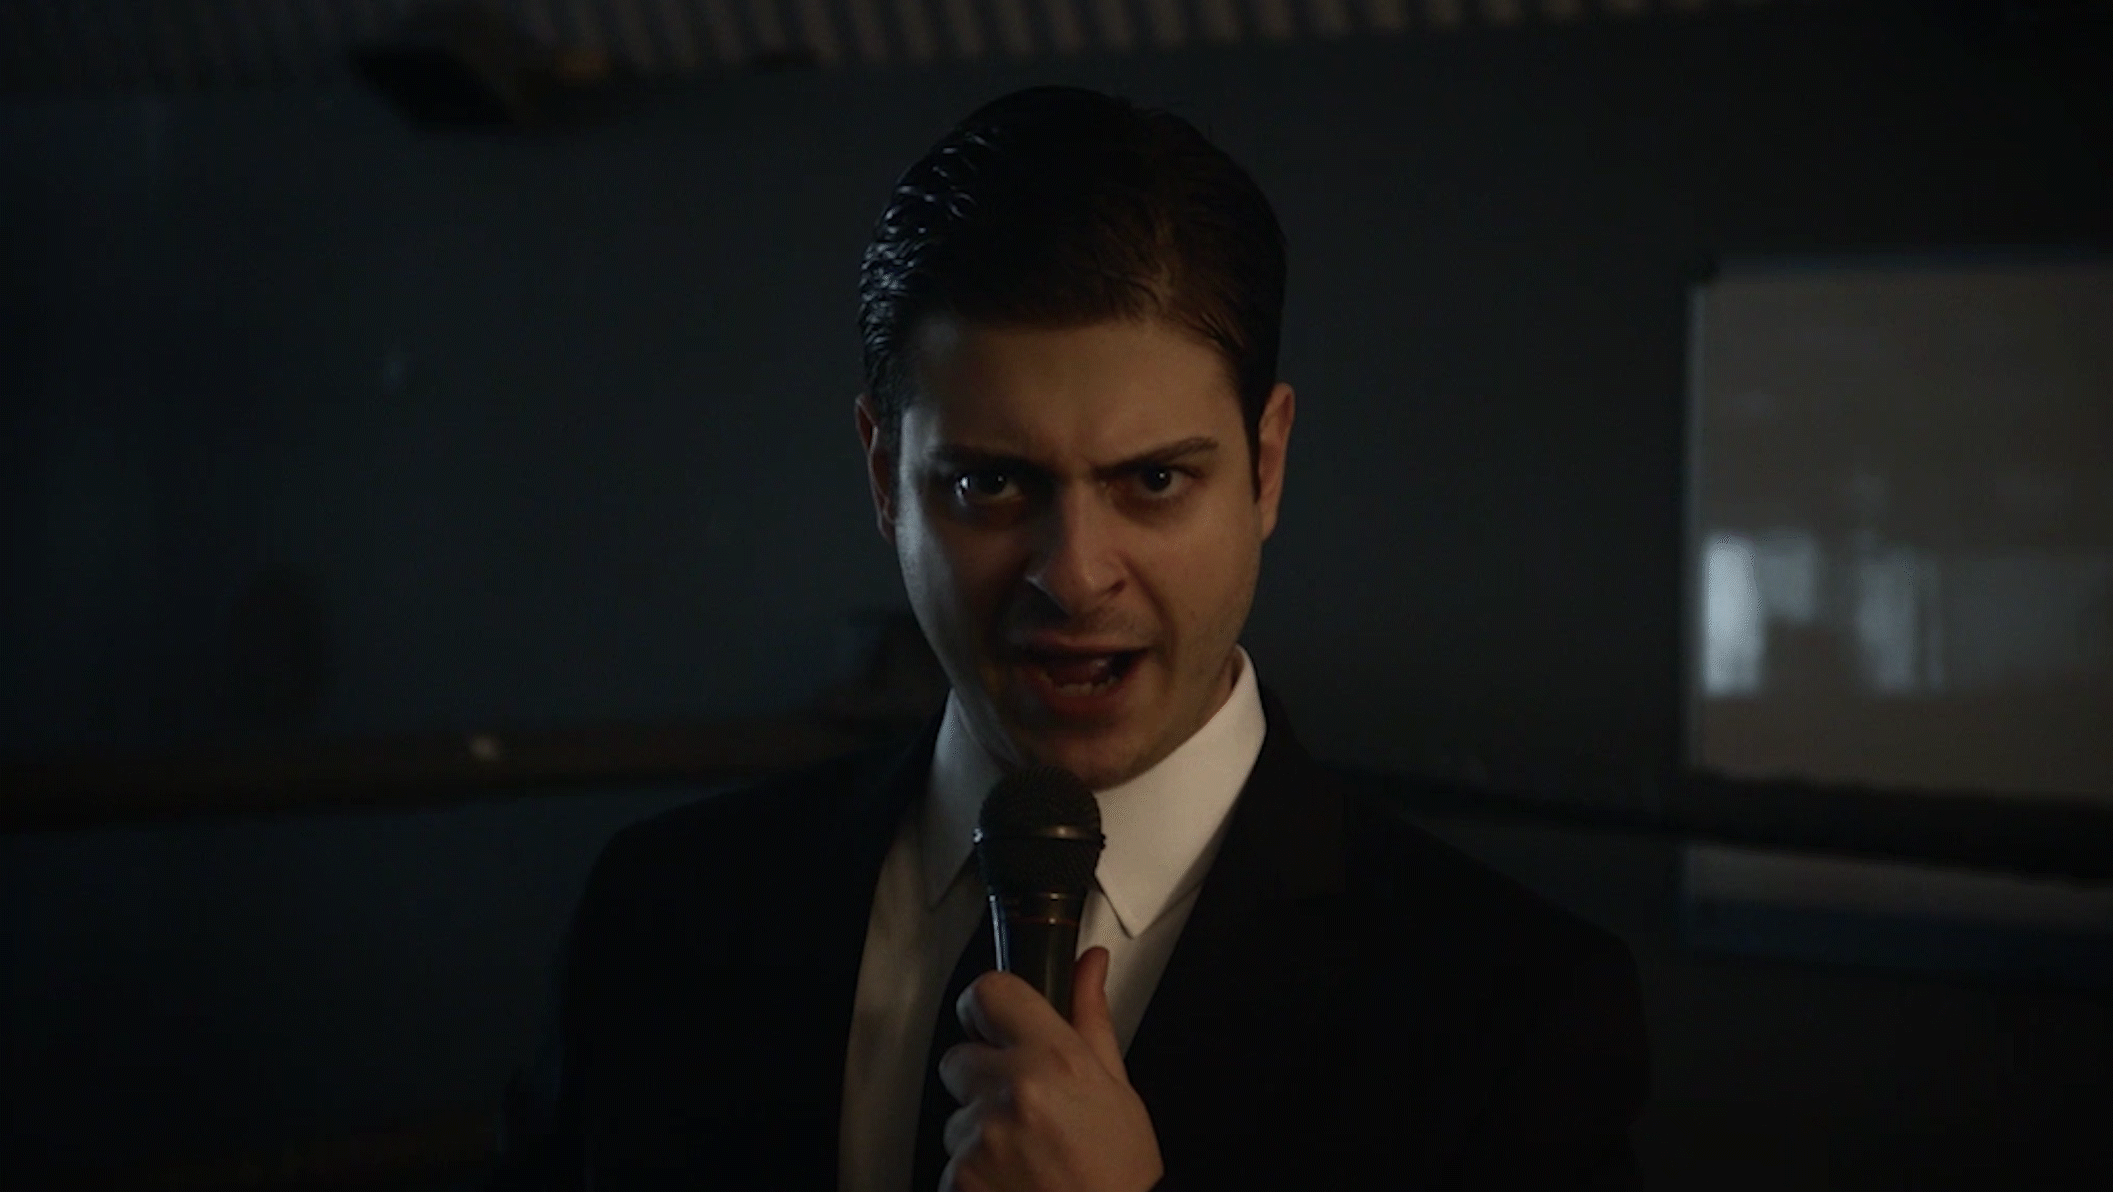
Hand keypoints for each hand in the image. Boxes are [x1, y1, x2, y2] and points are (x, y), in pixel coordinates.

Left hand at [937, 946, 1164, 1191]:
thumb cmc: (1119, 1174)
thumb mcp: (1116, 1089)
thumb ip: (1090, 1019)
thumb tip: (1090, 966)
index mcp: (1052, 1058)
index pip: (988, 992)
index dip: (988, 1006)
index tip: (994, 1021)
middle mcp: (1010, 1092)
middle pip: (958, 1057)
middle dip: (982, 1077)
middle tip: (1024, 1108)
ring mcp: (979, 1139)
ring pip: (955, 1116)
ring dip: (980, 1131)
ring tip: (1027, 1156)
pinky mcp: (958, 1179)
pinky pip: (951, 1161)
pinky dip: (974, 1173)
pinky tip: (1013, 1181)